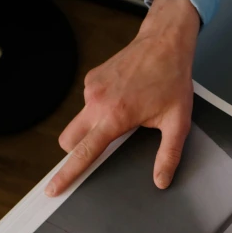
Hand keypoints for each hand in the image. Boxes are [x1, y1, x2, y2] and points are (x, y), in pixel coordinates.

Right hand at [45, 0, 199, 196]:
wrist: (164, 43)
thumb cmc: (172, 81)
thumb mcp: (178, 123)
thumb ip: (168, 155)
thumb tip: (161, 180)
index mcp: (114, 117)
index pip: (83, 153)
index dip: (67, 174)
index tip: (53, 189)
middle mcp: (96, 102)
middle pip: (69, 140)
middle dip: (77, 151)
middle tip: (101, 150)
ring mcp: (91, 89)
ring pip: (80, 121)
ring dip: (94, 127)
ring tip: (127, 115)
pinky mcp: (91, 79)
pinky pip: (88, 104)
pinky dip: (100, 110)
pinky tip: (124, 100)